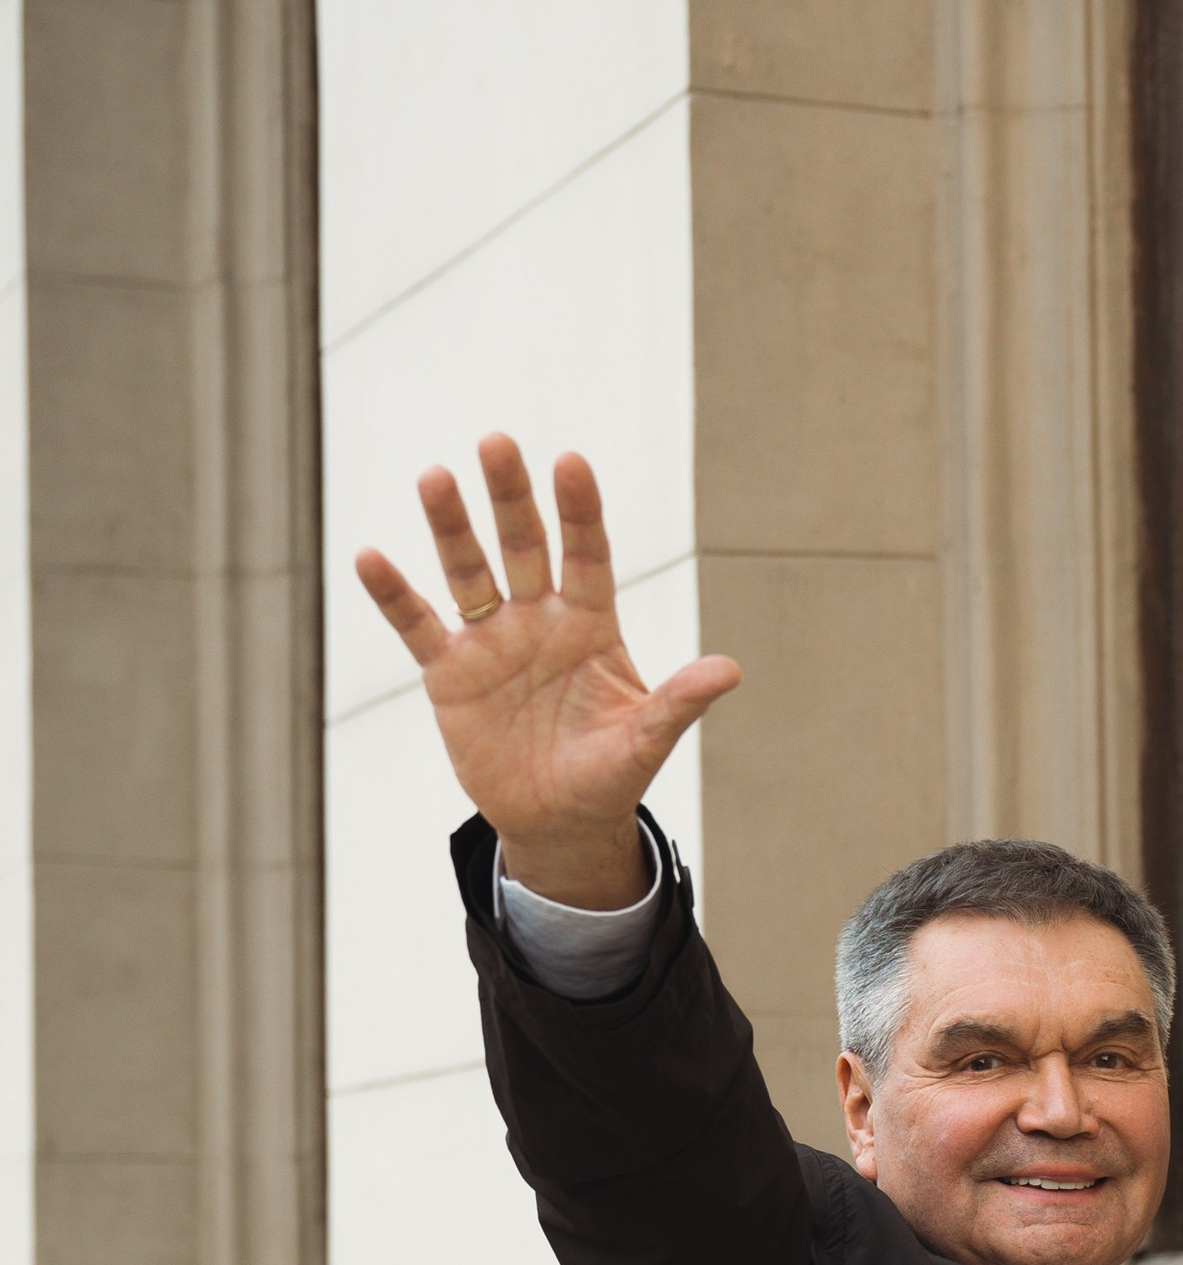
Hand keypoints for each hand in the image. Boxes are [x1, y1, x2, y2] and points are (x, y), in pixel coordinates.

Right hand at [355, 438, 739, 904]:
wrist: (559, 822)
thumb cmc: (609, 775)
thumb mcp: (645, 741)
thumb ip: (678, 702)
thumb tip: (730, 671)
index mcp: (591, 624)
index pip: (586, 554)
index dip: (579, 511)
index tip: (571, 461)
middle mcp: (539, 619)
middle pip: (523, 545)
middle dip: (510, 497)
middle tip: (497, 442)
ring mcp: (491, 642)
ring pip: (468, 572)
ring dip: (451, 528)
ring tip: (434, 477)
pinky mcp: (449, 673)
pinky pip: (418, 625)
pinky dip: (394, 594)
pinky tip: (369, 557)